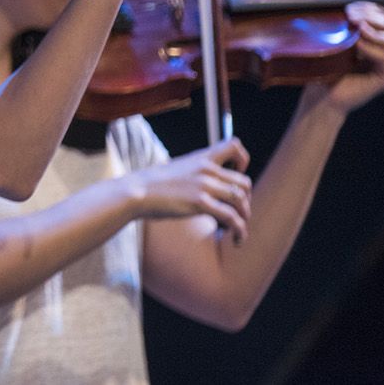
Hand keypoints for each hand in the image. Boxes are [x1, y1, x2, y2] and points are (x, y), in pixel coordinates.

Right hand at [130, 137, 252, 241]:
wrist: (136, 191)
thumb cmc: (155, 184)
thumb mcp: (179, 169)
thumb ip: (197, 172)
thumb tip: (209, 185)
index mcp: (202, 157)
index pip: (234, 145)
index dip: (242, 161)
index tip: (236, 175)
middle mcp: (206, 168)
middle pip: (244, 182)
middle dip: (246, 201)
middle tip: (237, 213)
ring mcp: (204, 185)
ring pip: (241, 201)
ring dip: (245, 218)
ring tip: (240, 230)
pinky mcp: (200, 202)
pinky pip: (231, 217)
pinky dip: (240, 230)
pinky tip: (238, 239)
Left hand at [304, 2, 383, 114]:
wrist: (320, 96)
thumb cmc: (323, 68)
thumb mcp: (335, 41)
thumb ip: (346, 26)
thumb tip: (350, 8)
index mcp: (373, 40)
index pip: (382, 17)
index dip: (369, 9)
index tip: (350, 8)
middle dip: (371, 17)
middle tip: (351, 17)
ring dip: (374, 32)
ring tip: (357, 30)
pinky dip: (371, 49)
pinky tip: (356, 45)